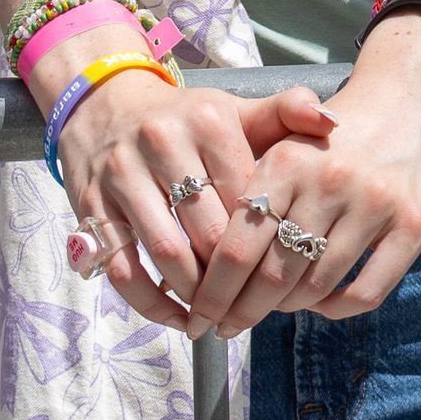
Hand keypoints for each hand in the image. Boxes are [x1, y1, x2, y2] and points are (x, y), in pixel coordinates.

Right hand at [55, 72, 337, 328]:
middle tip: (253, 308)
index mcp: (209, 122)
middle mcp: (163, 143)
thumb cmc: (186, 118)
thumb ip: (286, 112)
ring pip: (166, 253)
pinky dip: (149, 302)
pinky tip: (176, 317)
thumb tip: (330, 120)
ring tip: (218, 316)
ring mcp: (122, 174)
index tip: (283, 272)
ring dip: (195, 295)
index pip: (249, 198)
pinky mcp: (90, 204)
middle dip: (233, 279)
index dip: (267, 243)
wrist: (104, 102)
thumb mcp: (235, 109)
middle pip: (209, 232)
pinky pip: (121, 267)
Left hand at [184, 12, 420, 339]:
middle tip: (226, 327)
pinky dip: (336, 309)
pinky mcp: (413, 225)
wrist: (410, 97)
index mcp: (288, 161)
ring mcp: (376, 204)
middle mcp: (331, 182)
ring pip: (315, 288)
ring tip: (272, 308)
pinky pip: (366, 293)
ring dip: (286, 309)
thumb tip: (214, 273)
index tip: (200, 315)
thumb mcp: (283, 144)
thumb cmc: (334, 134)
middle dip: (241, 312)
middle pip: (272, 276)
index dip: (213, 293)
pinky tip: (321, 302)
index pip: (237, 248)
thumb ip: (250, 197)